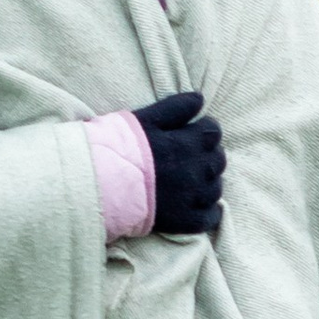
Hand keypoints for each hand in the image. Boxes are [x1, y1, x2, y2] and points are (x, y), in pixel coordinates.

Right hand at [133, 89, 225, 236]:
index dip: (205, 129)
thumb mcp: (145, 119)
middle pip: (218, 160)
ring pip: (216, 187)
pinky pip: (210, 218)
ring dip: (209, 181)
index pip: (213, 132)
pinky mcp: (182, 220)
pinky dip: (212, 212)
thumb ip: (175, 107)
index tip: (193, 132)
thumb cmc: (119, 148)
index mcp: (186, 144)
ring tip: (193, 179)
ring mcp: (190, 198)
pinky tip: (204, 205)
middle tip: (192, 156)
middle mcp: (194, 171)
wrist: (100, 184)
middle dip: (208, 154)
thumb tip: (200, 98)